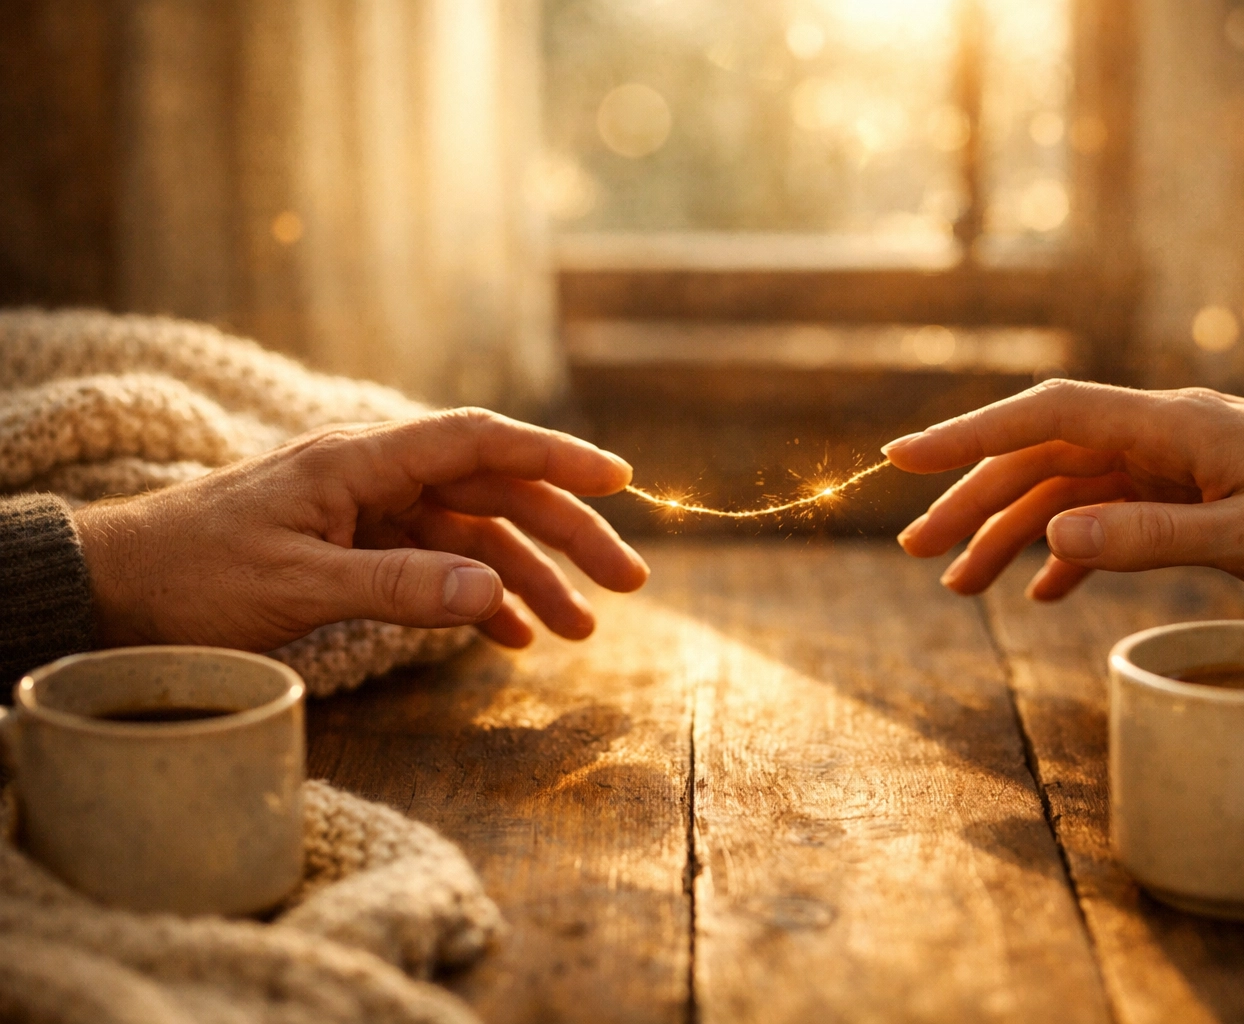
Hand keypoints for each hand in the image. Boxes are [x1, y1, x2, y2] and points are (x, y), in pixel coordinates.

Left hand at [76, 409, 648, 650]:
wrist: (111, 589)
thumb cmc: (191, 577)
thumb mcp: (294, 586)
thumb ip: (396, 586)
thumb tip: (490, 595)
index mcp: (360, 460)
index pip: (479, 441)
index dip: (556, 455)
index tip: (621, 479)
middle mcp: (375, 476)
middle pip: (494, 493)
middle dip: (566, 535)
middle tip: (629, 582)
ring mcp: (369, 513)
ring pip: (474, 536)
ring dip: (531, 580)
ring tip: (582, 631)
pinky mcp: (357, 550)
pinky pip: (438, 569)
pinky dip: (479, 602)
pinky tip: (514, 638)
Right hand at [884, 380, 1243, 598]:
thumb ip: (1150, 536)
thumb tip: (1051, 535)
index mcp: (1170, 425)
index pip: (1049, 414)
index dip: (970, 432)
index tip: (904, 457)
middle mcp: (1156, 434)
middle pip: (1041, 457)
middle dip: (972, 500)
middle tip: (916, 549)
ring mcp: (1165, 462)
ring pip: (1063, 490)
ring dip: (1008, 534)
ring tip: (959, 584)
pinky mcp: (1179, 491)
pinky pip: (1103, 515)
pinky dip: (1066, 551)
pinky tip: (1040, 591)